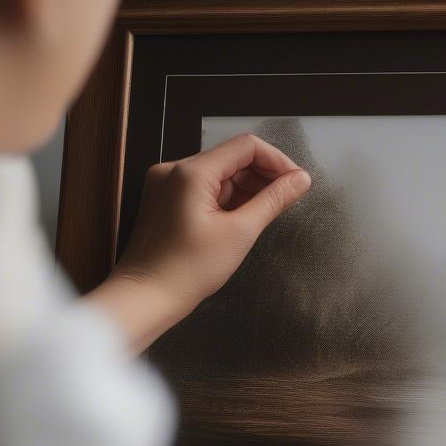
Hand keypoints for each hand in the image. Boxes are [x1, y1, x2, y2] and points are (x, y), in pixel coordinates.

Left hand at [88, 134, 310, 351]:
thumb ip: (273, 201)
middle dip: (262, 176)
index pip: (245, 146)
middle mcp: (174, 170)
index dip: (276, 161)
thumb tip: (300, 180)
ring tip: (267, 212)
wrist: (146, 298)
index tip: (296, 181)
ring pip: (218, 175)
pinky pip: (203, 190)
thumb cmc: (186, 271)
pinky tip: (242, 218)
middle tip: (287, 198)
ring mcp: (166, 185)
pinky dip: (226, 200)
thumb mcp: (240, 233)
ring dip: (246, 189)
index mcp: (191, 172)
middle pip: (231, 159)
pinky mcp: (165, 201)